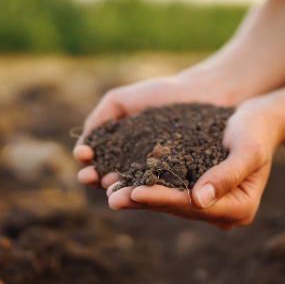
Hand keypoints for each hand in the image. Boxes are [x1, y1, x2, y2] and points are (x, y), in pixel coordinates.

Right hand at [73, 73, 229, 187]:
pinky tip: (136, 187)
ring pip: (132, 187)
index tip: (83, 156)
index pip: (98, 162)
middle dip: (97, 178)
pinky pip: (161, 188)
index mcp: (121, 151)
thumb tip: (82, 146)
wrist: (202, 93)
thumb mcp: (120, 101)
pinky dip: (147, 190)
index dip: (88, 162)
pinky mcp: (180, 182)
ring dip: (117, 189)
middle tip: (89, 176)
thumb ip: (99, 118)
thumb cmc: (161, 95)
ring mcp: (158, 177)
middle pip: (110, 178)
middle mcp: (136, 168)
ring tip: (108, 186)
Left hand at [106, 98, 282, 229]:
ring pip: (168, 202)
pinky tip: (121, 180)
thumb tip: (199, 200)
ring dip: (138, 197)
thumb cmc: (257, 130)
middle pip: (177, 208)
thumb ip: (227, 174)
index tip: (136, 192)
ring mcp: (209, 204)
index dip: (163, 199)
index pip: (193, 206)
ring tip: (110, 191)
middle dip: (143, 201)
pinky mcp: (197, 191)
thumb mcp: (248, 149)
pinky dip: (146, 185)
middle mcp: (223, 212)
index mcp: (240, 208)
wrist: (259, 120)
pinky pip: (168, 190)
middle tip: (112, 198)